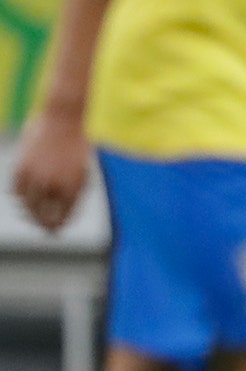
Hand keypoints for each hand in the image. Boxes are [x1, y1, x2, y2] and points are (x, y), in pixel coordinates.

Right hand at [11, 110, 90, 233]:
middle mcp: (55, 185)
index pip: (63, 218)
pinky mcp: (22, 167)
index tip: (56, 231)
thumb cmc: (76, 146)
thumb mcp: (83, 172)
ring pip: (28, 207)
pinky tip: (22, 199)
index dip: (59, 227)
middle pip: (43, 217)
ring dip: (29, 214)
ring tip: (31, 216)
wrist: (63, 119)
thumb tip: (62, 216)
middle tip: (44, 229)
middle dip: (43, 226)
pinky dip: (19, 197)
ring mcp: (37, 176)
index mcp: (74, 188)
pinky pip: (17, 191)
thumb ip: (75, 193)